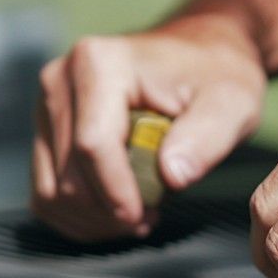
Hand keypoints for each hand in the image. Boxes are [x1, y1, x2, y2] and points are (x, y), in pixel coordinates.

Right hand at [31, 16, 266, 241]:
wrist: (198, 57)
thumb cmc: (216, 78)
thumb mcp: (231, 104)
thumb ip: (207, 138)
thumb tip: (172, 175)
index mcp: (98, 64)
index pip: (93, 146)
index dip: (117, 193)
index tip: (148, 218)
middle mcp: (60, 81)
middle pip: (69, 177)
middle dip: (110, 212)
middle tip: (151, 216)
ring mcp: (47, 108)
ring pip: (53, 193)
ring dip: (96, 220)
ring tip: (139, 214)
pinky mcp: (46, 133)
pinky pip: (46, 196)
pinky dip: (80, 217)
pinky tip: (117, 212)